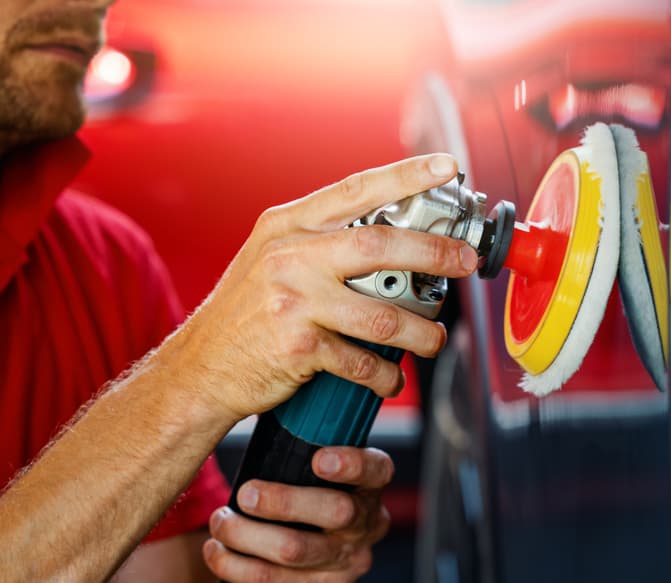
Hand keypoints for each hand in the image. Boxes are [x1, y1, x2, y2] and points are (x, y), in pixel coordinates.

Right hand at [154, 154, 477, 422]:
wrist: (200, 368)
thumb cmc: (247, 313)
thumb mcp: (273, 257)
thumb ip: (323, 241)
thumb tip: (397, 235)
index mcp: (288, 225)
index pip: (357, 189)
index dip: (407, 176)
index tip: (446, 168)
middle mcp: (291, 257)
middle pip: (381, 245)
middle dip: (435, 253)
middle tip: (466, 261)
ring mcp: (294, 301)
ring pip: (383, 315)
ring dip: (421, 333)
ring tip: (434, 341)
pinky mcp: (298, 347)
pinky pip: (362, 361)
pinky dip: (384, 374)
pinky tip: (390, 377)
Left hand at [202, 447, 392, 581]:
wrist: (311, 555)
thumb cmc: (307, 491)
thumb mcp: (318, 469)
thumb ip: (308, 443)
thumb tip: (267, 391)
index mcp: (370, 485)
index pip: (376, 469)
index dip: (351, 464)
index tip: (320, 458)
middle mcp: (365, 523)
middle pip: (335, 512)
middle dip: (285, 502)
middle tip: (247, 492)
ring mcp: (344, 560)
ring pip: (296, 551)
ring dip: (248, 535)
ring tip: (221, 520)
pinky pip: (273, 582)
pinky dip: (235, 565)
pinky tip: (216, 549)